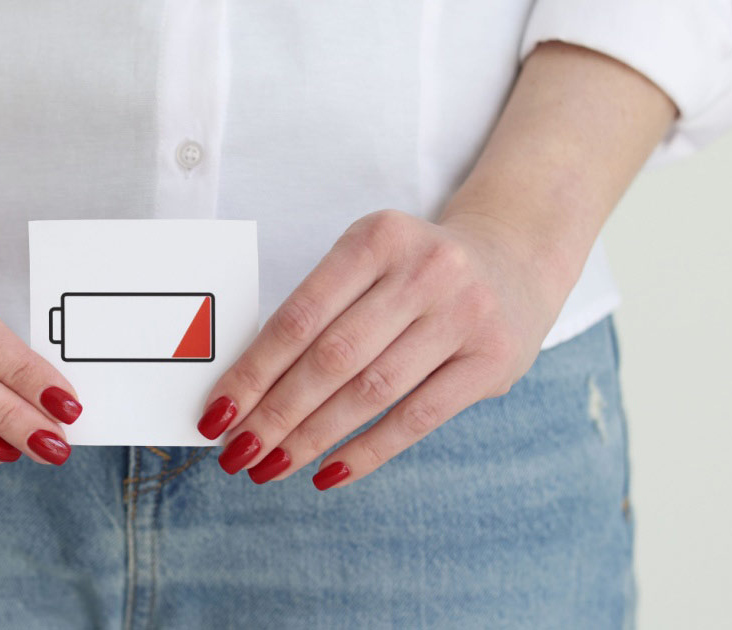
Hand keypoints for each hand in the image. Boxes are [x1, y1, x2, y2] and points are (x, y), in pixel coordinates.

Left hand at [197, 209, 567, 488]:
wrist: (515, 254)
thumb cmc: (415, 271)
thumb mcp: (369, 262)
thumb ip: (318, 313)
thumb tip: (246, 389)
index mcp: (376, 238)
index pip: (299, 316)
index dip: (253, 371)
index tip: (215, 412)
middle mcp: (424, 271)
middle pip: (332, 357)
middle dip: (275, 413)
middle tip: (236, 453)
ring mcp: (464, 315)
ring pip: (371, 392)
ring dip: (312, 437)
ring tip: (270, 466)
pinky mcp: (493, 360)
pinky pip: (417, 418)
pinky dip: (367, 451)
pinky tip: (327, 472)